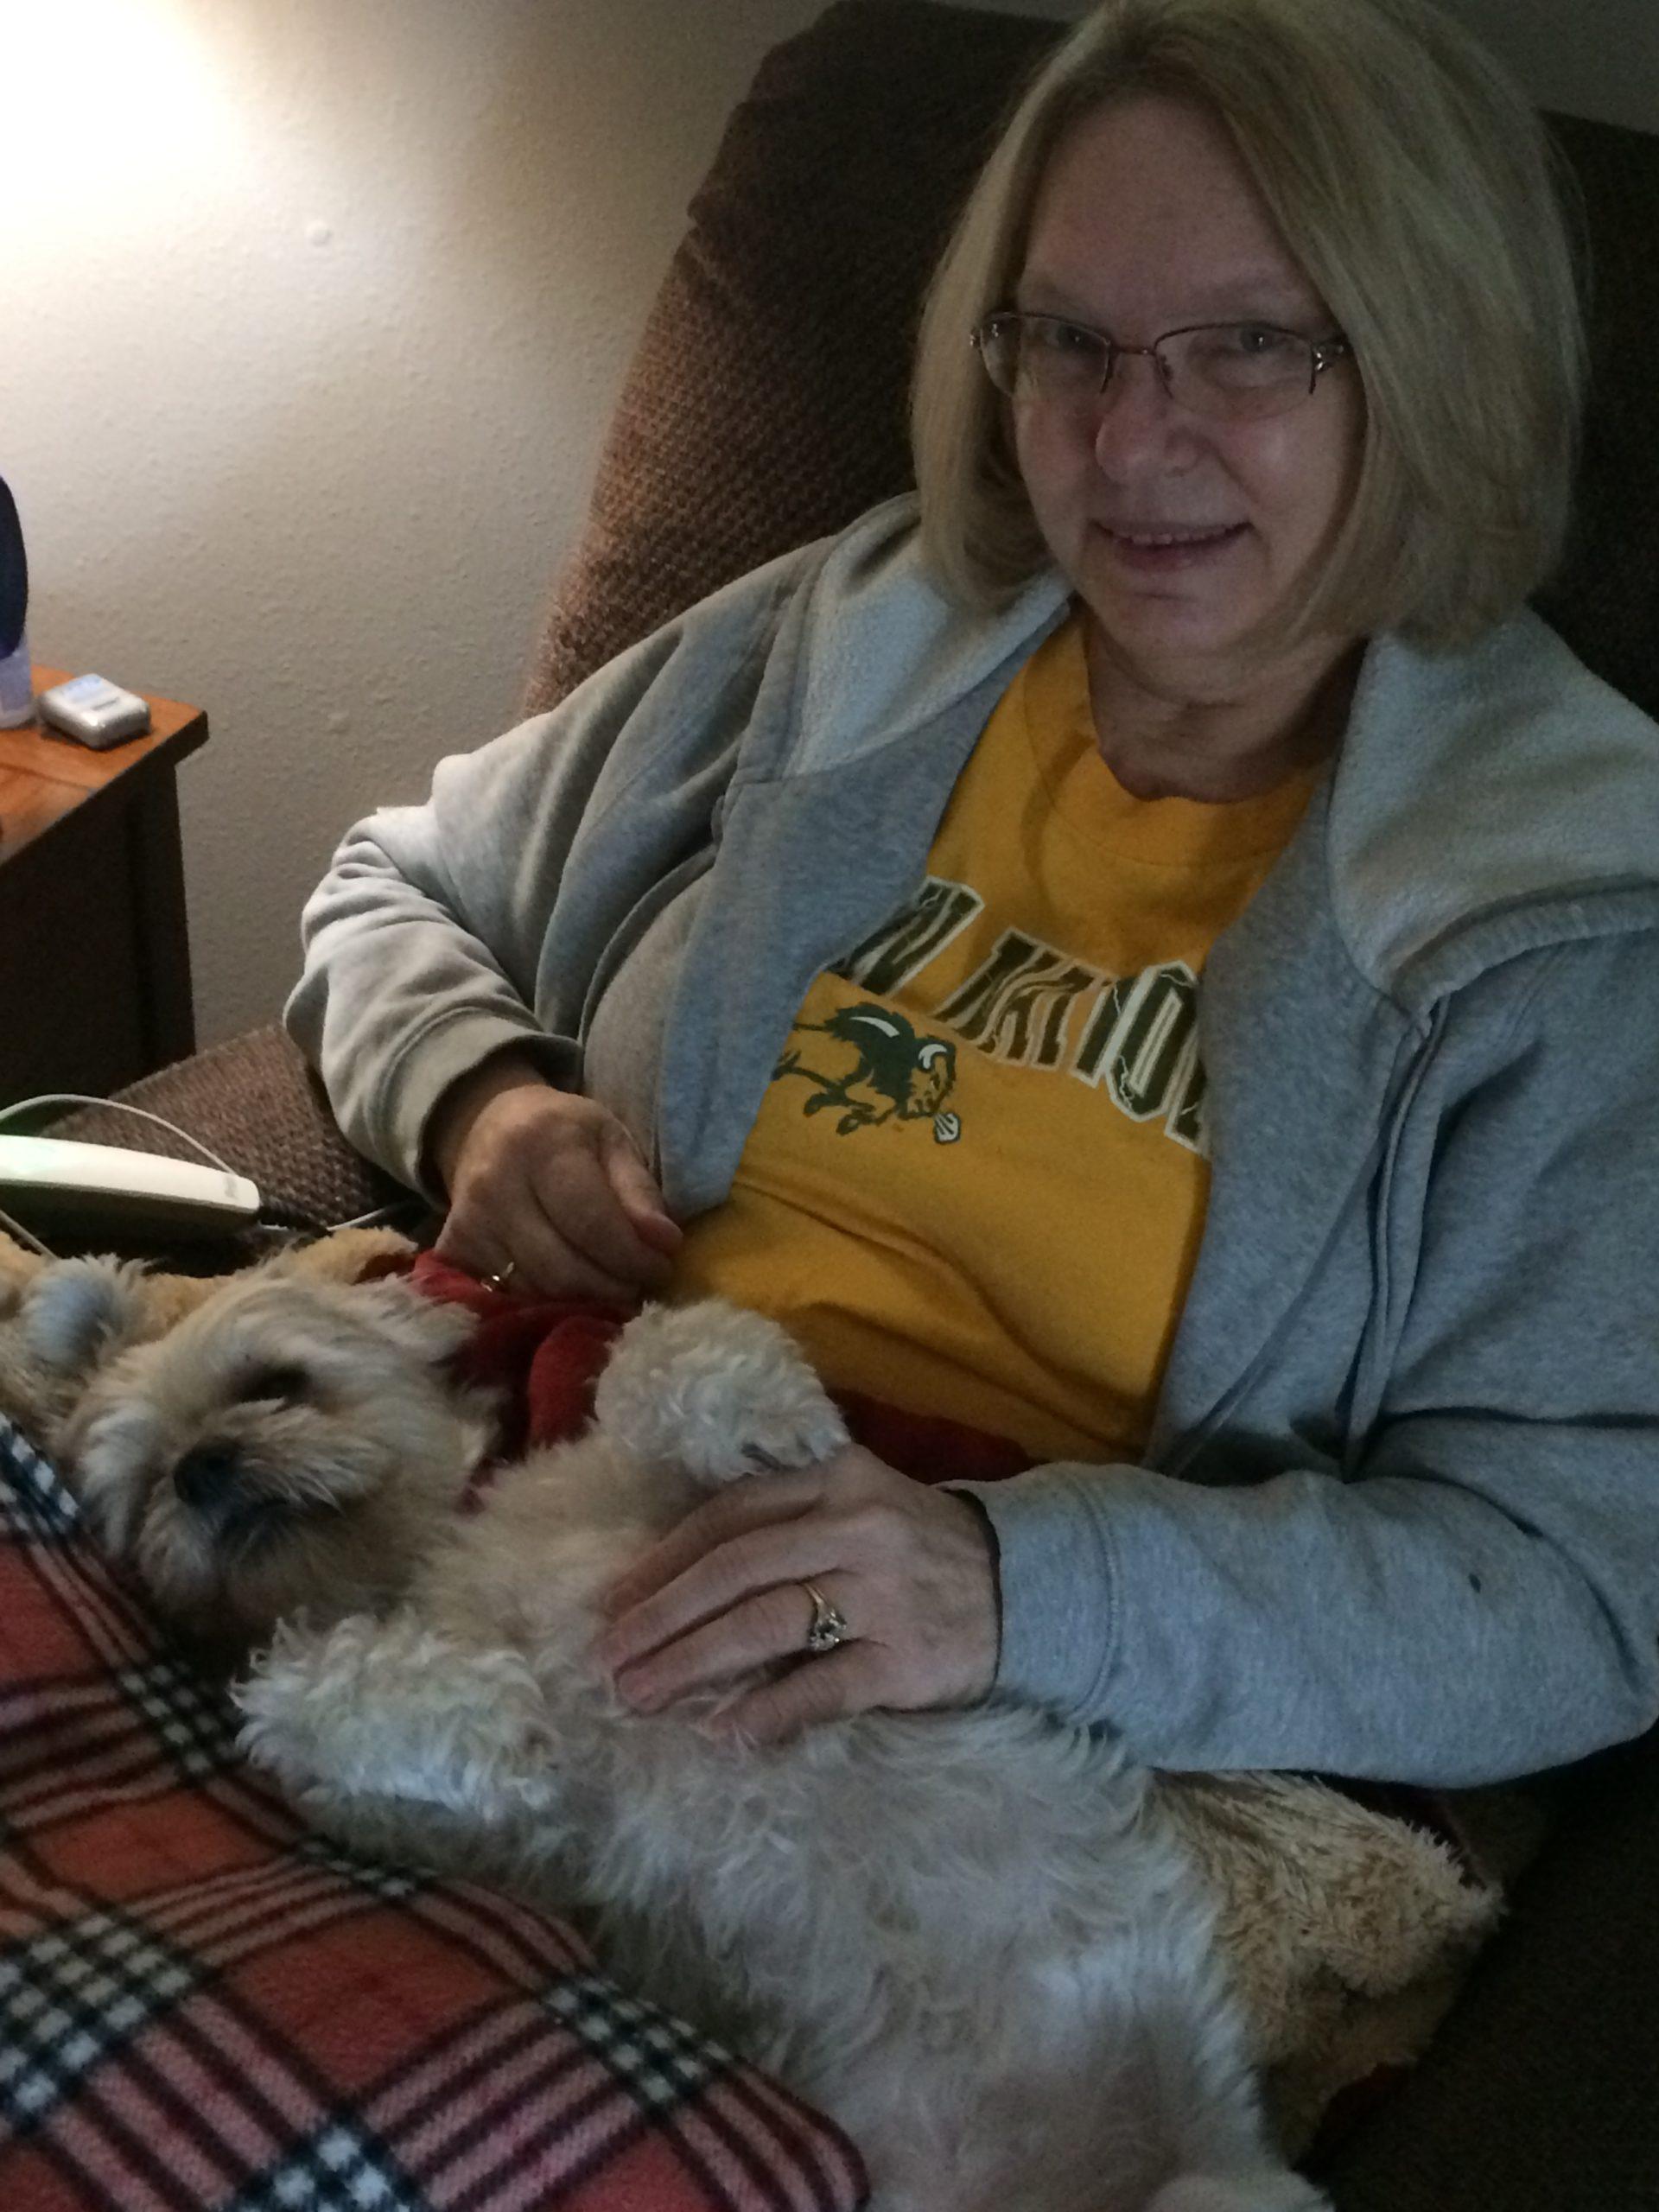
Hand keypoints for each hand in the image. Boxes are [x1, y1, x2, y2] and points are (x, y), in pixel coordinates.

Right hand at [428, 1052, 680, 1300]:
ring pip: (537, 1290)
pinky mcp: (453, 1248)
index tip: (660, 1268)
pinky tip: (570, 1288)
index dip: (632, 1257)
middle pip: (562, 1267)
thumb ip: (639, 1191)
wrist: (488, 1124)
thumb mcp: (611, 1141)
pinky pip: (509, 1296)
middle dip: (612, 1288)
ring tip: (610, 1286)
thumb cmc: (563, 1132)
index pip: (592, 1222)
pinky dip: (547, 1301)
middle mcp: (495, 1184)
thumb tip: (665, 1243)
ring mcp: (468, 1220)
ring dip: (583, 1300)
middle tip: (640, 1287)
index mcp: (542, 1143)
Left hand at [594, 1445, 1000, 1742]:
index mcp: (835, 1480)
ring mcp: (882, 1594)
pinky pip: (821, 1686)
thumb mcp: (858, 1506)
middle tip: (609, 1658)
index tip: (614, 1601)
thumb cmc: (920, 1550)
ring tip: (642, 1694)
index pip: (730, 1516)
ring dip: (692, 1662)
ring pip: (766, 1623)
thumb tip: (676, 1578)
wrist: (1031, 1587)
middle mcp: (855, 1528)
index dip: (664, 1561)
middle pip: (735, 1570)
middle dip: (661, 1617)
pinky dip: (767, 1711)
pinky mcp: (905, 1659)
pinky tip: (723, 1731)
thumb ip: (784, 1524)